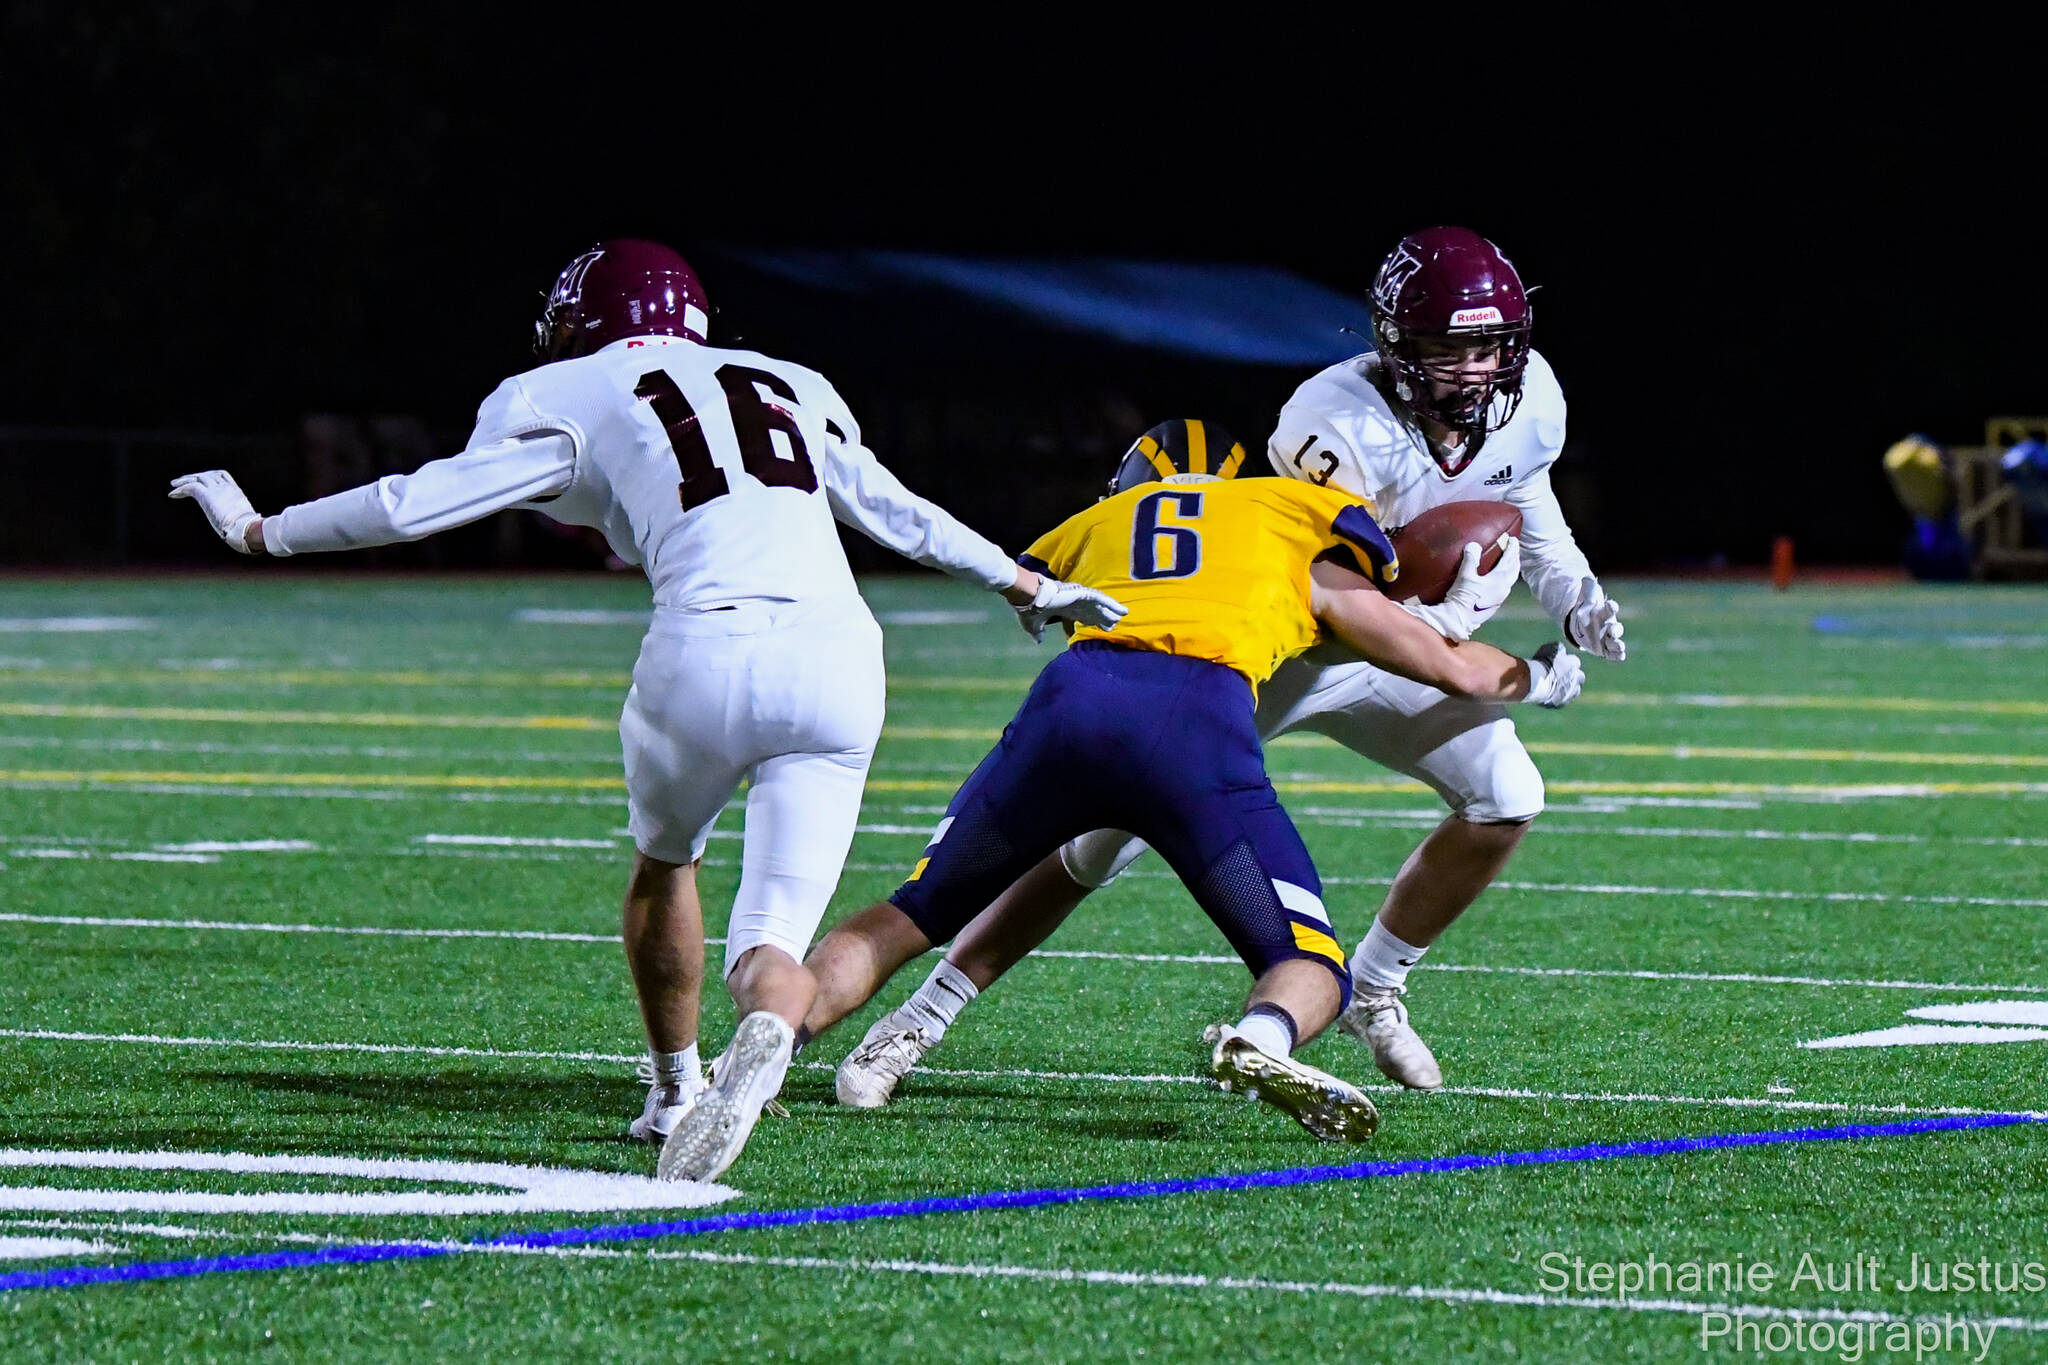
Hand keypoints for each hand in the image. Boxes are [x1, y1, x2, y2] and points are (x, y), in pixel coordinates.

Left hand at [169, 470, 261, 553]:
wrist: (244, 527)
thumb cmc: (247, 529)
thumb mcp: (245, 520)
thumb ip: (240, 520)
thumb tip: (242, 531)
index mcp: (236, 492)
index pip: (223, 476)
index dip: (211, 476)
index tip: (202, 479)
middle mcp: (226, 487)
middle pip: (208, 475)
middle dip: (195, 476)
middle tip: (184, 479)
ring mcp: (216, 490)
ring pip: (197, 478)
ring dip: (184, 480)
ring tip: (174, 484)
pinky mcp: (206, 495)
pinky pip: (190, 487)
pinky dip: (180, 490)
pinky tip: (172, 494)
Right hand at [1016, 577, 1127, 641]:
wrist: (1029, 597)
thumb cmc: (1030, 608)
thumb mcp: (1033, 624)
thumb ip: (1038, 632)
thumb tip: (1038, 641)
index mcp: (1063, 608)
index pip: (1078, 616)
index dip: (1087, 623)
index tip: (1092, 630)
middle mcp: (1073, 603)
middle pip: (1092, 612)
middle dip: (1101, 619)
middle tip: (1111, 627)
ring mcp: (1079, 598)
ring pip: (1100, 607)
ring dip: (1110, 612)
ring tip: (1122, 617)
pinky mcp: (1083, 594)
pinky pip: (1102, 600)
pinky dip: (1113, 605)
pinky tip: (1123, 611)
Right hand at [1398, 535, 1520, 641]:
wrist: (1458, 619)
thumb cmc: (1462, 598)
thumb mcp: (1465, 576)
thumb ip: (1471, 559)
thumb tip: (1474, 545)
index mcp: (1498, 580)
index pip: (1509, 560)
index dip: (1512, 549)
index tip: (1513, 539)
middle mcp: (1503, 589)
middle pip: (1514, 570)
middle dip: (1515, 558)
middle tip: (1514, 548)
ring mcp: (1500, 598)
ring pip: (1511, 579)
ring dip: (1512, 568)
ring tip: (1510, 561)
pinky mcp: (1495, 604)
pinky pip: (1505, 586)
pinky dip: (1506, 578)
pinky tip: (1500, 578)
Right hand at [1524, 641, 1583, 707]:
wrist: (1537, 682)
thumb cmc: (1542, 663)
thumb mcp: (1550, 649)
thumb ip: (1559, 649)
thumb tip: (1562, 649)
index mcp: (1574, 664)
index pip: (1575, 661)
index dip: (1568, 662)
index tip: (1561, 663)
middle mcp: (1576, 678)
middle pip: (1580, 677)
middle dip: (1574, 676)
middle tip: (1563, 675)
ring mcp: (1570, 692)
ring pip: (1575, 691)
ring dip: (1570, 688)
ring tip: (1559, 686)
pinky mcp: (1562, 703)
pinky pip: (1564, 700)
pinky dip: (1559, 697)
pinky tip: (1551, 694)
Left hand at [1565, 577, 1625, 660]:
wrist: (1581, 624)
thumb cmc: (1586, 609)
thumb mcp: (1585, 597)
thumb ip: (1587, 589)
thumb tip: (1586, 578)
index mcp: (1605, 612)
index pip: (1610, 608)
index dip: (1611, 607)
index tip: (1610, 604)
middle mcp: (1609, 625)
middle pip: (1616, 628)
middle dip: (1615, 629)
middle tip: (1612, 629)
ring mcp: (1607, 638)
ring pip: (1616, 642)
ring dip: (1618, 644)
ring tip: (1618, 646)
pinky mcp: (1604, 649)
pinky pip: (1613, 653)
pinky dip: (1617, 655)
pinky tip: (1620, 656)